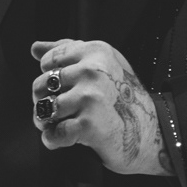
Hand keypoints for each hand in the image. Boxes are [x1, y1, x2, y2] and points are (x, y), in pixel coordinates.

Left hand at [30, 38, 169, 176]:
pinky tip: (64, 139)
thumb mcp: (103, 64)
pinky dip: (53, 140)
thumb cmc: (124, 98)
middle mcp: (92, 71)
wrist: (151, 132)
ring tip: (60, 125)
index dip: (50, 78)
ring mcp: (90, 97)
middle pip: (40, 85)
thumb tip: (35, 47)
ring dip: (46, 123)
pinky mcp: (88, 125)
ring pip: (44, 109)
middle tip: (59, 112)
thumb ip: (69, 52)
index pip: (49, 60)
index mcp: (95, 52)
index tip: (64, 89)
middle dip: (43, 101)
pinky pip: (53, 133)